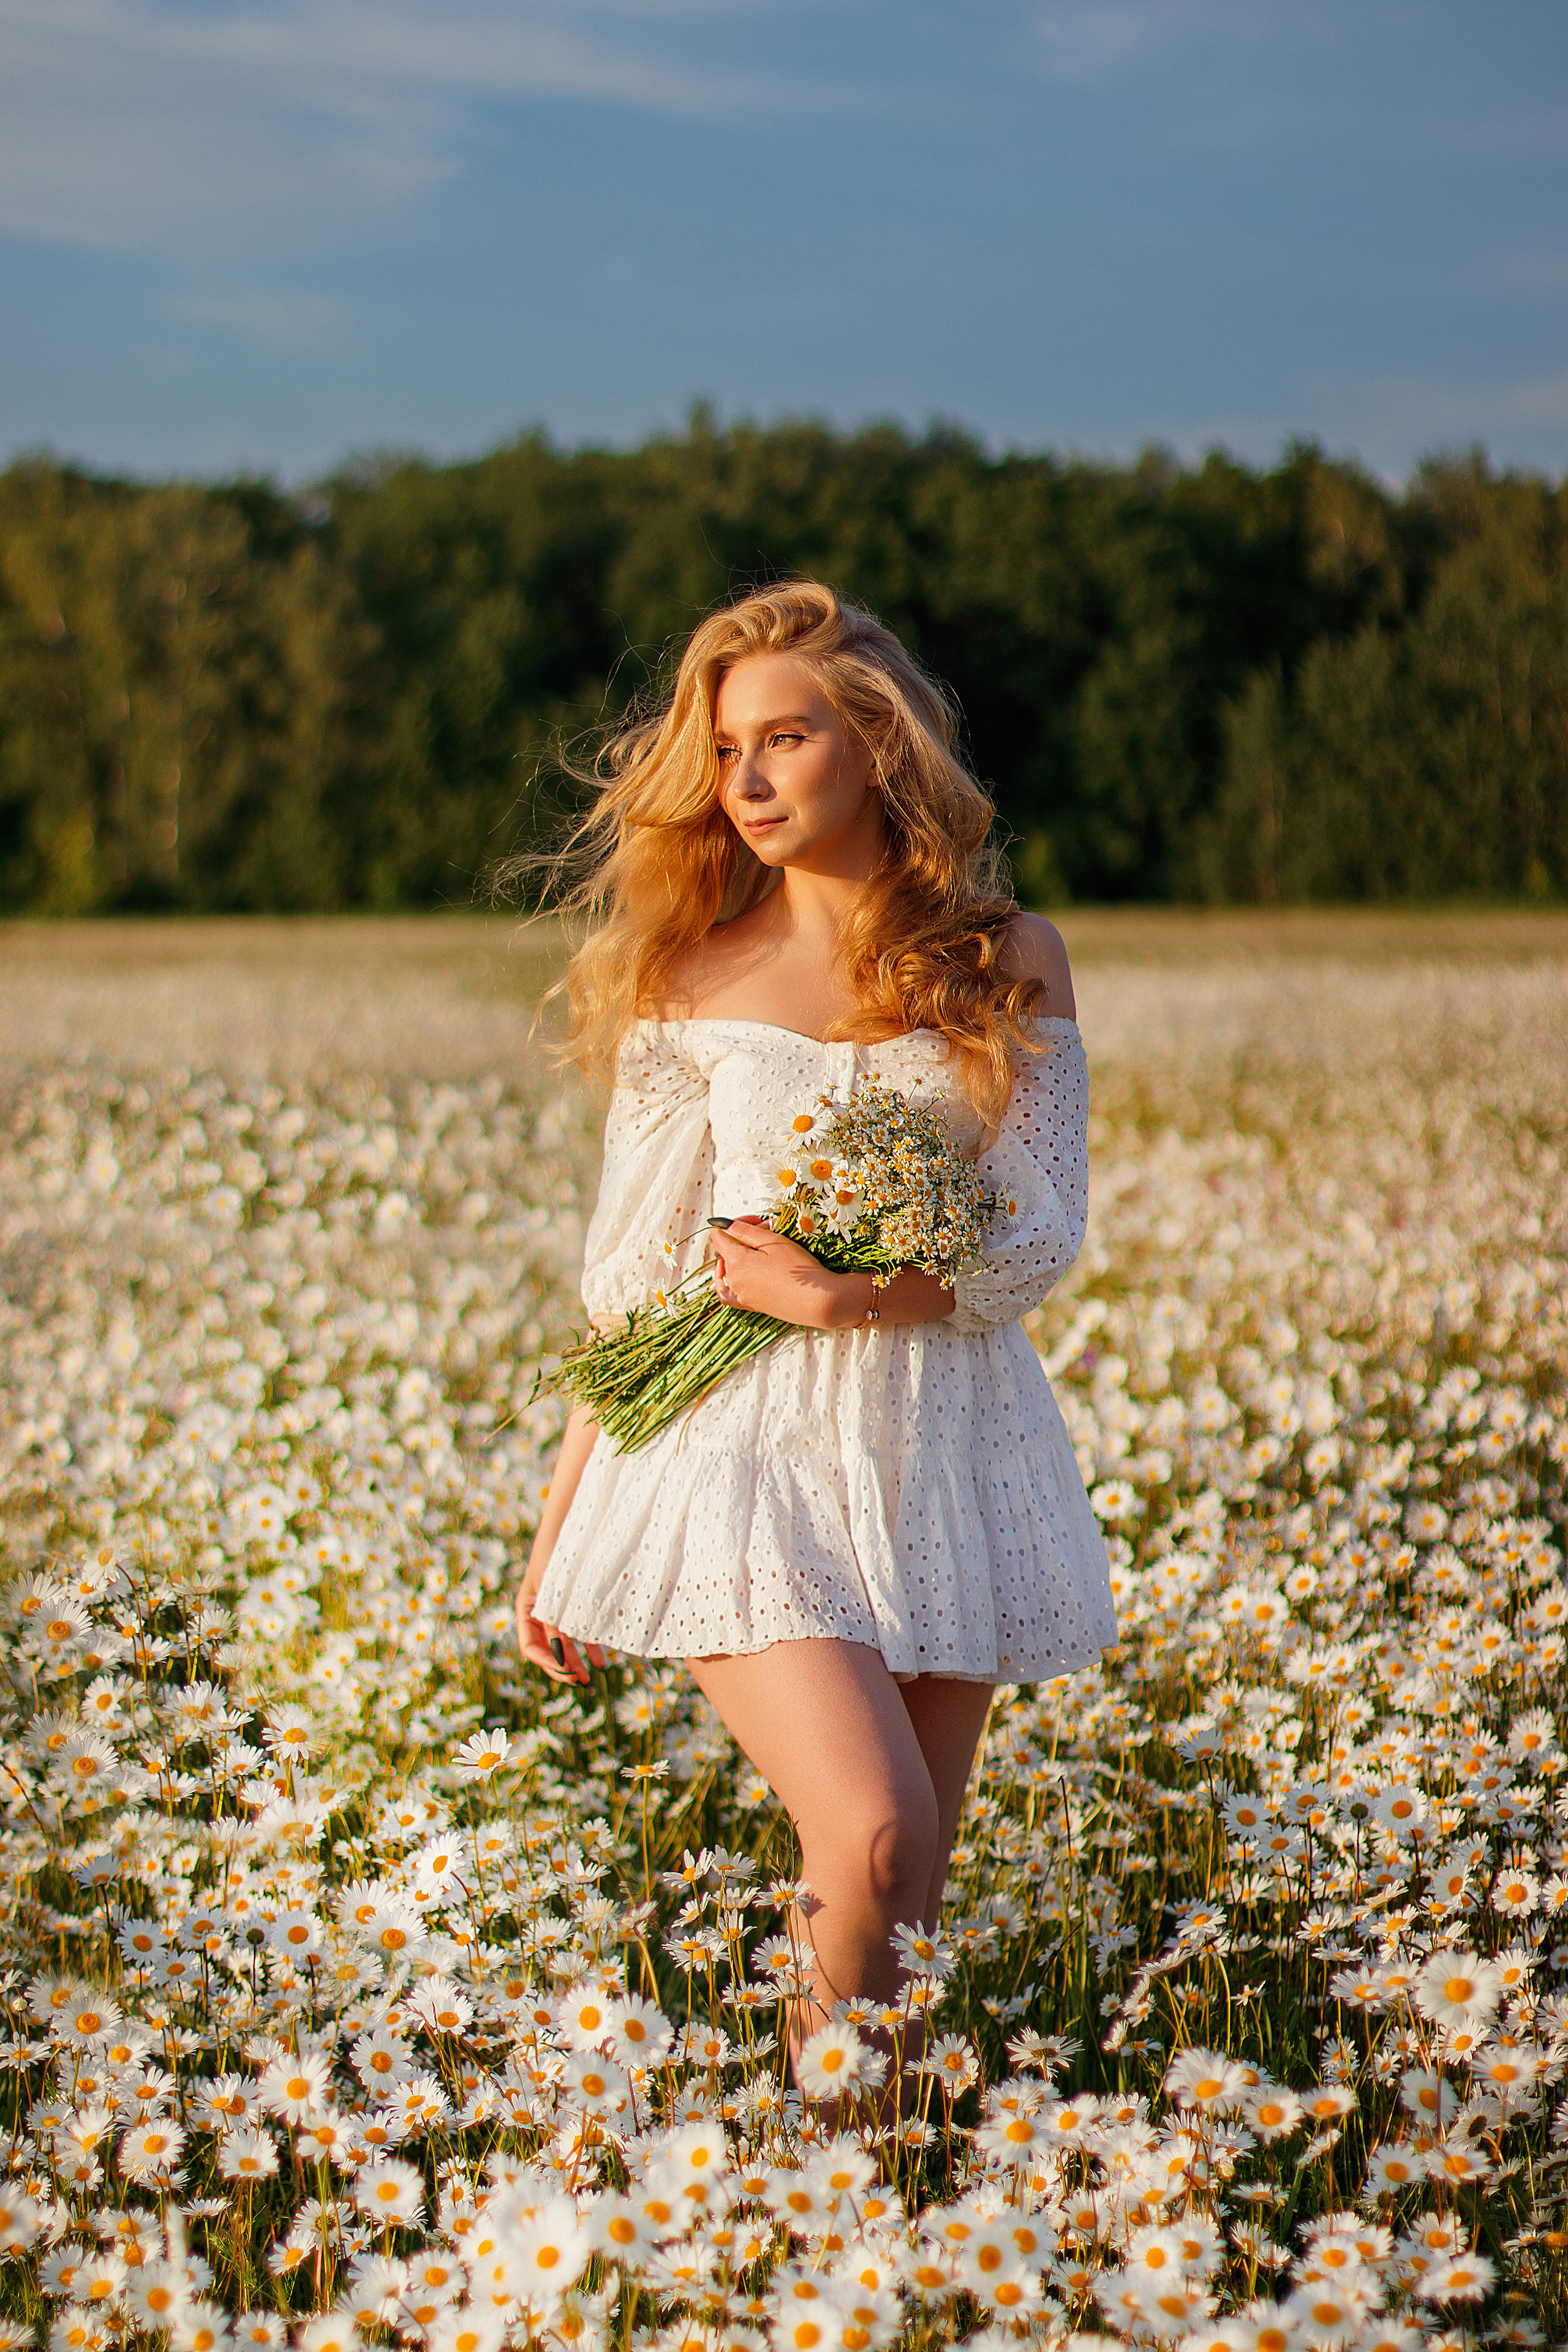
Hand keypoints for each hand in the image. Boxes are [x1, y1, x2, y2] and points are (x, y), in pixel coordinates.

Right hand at [515, 1544, 605, 1687]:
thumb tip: (560, 1658)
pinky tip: (600, 1658)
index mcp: (527, 1609)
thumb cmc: (560, 1558)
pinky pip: (579, 1631)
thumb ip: (556, 1626)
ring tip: (590, 1676)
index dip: (546, 1663)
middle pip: (547, 1649)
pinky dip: (589, 1646)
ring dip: (576, 1661)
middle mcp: (541, 1612)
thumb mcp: (555, 1595)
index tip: (567, 1671)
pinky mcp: (576, 1604)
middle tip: (580, 1681)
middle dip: (563, 1667)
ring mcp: (558, 1609)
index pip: (530, 1647)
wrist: (577, 1526)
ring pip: (564, 1643)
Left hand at [709, 1217, 859, 1328]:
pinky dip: (726, 1281)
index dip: (735, 1223)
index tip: (756, 1220)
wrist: (818, 1301)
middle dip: (744, 1237)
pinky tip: (734, 1275)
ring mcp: (741, 1295)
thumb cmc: (799, 1269)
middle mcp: (734, 1280)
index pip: (720, 1235)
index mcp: (736, 1262)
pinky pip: (727, 1293)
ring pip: (728, 1268)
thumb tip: (721, 1224)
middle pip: (727, 1250)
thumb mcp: (773, 1242)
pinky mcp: (751, 1305)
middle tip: (770, 1231)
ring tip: (758, 1249)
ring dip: (739, 1254)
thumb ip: (744, 1231)